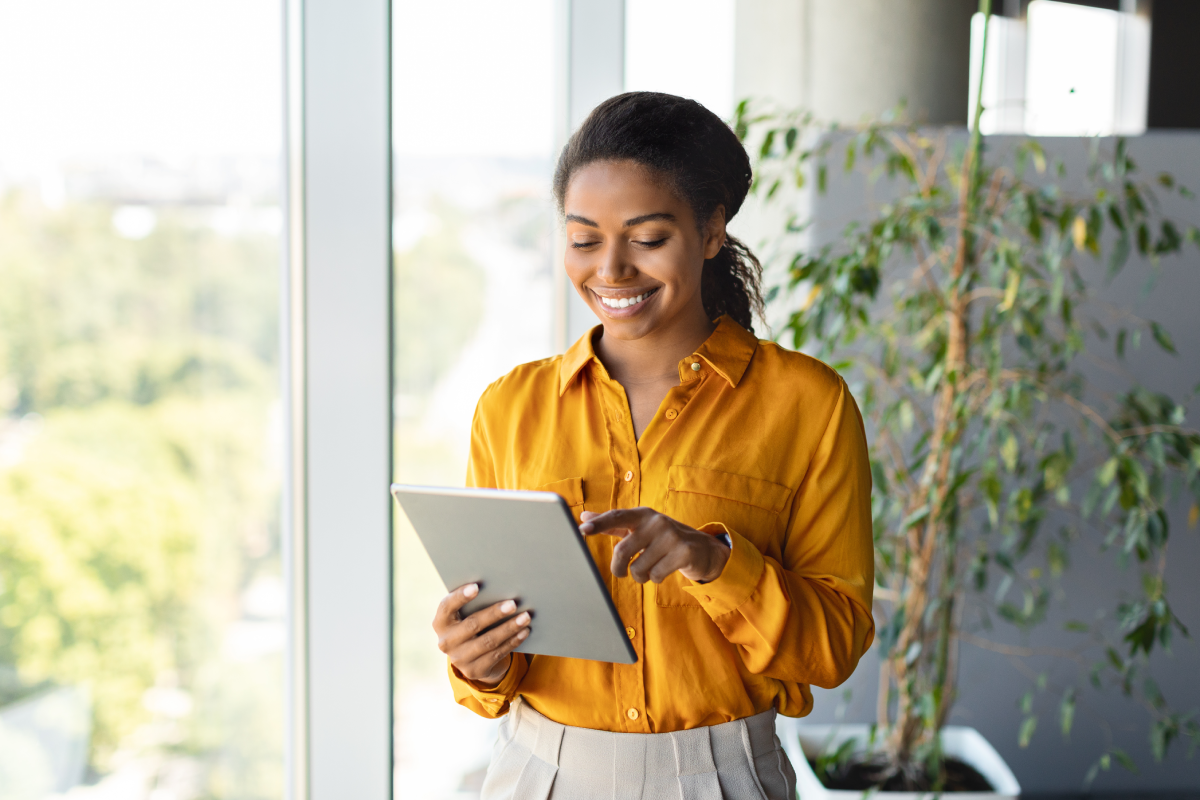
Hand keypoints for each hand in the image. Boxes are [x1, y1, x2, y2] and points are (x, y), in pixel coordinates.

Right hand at [433, 583, 530, 685]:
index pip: (447, 607)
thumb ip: (473, 604)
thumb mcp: (465, 615)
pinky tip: (524, 631)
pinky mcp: (474, 670)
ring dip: (509, 628)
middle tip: (513, 604)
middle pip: (472, 625)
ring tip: (525, 617)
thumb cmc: (471, 624)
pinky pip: (497, 654)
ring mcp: (459, 658)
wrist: (471, 658)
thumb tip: (500, 587)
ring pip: (488, 641)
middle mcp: (446, 642)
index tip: (476, 586)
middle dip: (494, 613)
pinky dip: (513, 641)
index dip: (460, 596)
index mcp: (441, 623)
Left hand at [579, 507, 729, 583]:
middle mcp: (657, 522)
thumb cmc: (663, 538)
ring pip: (638, 568)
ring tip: (650, 569)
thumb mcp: (640, 528)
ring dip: (641, 576)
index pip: (617, 517)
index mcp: (643, 514)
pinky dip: (656, 579)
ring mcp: (672, 536)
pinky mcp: (683, 552)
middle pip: (622, 550)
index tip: (582, 529)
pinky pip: (656, 576)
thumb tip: (584, 517)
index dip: (599, 523)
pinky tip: (664, 571)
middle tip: (622, 572)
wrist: (703, 549)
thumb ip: (613, 523)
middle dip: (619, 568)